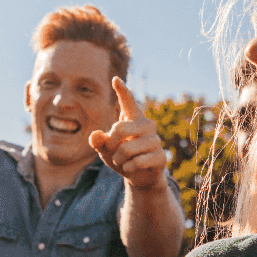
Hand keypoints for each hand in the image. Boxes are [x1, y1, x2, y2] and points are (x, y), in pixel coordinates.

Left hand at [89, 77, 169, 191]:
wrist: (139, 177)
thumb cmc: (121, 157)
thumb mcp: (106, 150)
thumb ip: (98, 142)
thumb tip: (95, 135)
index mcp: (133, 119)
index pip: (128, 102)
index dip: (122, 91)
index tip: (115, 79)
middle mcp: (147, 125)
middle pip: (120, 128)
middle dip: (110, 143)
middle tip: (112, 151)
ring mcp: (156, 140)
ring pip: (127, 148)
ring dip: (119, 158)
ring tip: (122, 161)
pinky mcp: (161, 157)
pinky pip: (138, 161)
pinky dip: (128, 167)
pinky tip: (130, 167)